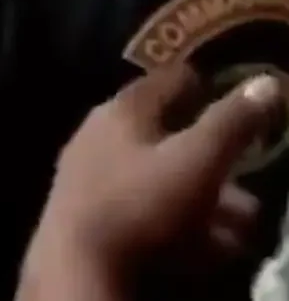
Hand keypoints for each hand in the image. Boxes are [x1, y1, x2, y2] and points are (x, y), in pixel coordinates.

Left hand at [27, 66, 281, 291]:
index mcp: (121, 111)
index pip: (167, 81)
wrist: (80, 265)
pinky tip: (214, 247)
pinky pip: (148, 212)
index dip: (206, 86)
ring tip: (243, 226)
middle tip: (250, 189)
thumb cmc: (142, 201)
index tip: (238, 101)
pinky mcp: (94, 217)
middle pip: (171, 141)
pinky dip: (183, 225)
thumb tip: (266, 83)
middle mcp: (100, 137)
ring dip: (209, 202)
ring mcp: (92, 178)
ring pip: (164, 182)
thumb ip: (232, 122)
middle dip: (218, 164)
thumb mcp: (198, 159)